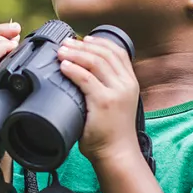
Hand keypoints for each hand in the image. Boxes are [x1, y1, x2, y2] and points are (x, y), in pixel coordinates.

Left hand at [57, 36, 140, 164]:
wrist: (117, 154)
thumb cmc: (111, 133)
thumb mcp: (116, 103)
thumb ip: (107, 88)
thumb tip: (84, 74)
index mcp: (130, 82)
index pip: (117, 52)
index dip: (100, 42)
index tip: (84, 38)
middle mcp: (126, 84)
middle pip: (105, 53)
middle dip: (83, 45)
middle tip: (66, 43)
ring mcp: (116, 92)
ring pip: (95, 62)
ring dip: (76, 53)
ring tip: (61, 51)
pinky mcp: (104, 102)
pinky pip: (86, 79)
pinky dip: (73, 70)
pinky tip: (64, 66)